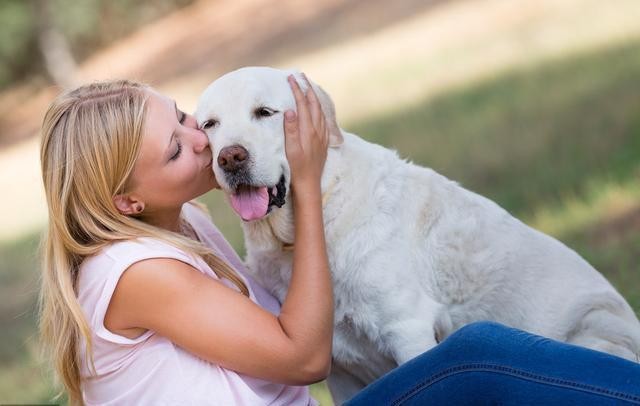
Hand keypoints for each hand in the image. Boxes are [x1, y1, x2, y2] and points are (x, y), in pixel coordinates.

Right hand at [283, 74, 329, 193]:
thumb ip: (291, 130)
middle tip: (301, 76)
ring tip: (308, 88)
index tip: (291, 78)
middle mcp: (318, 130)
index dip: (297, 90)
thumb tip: (291, 110)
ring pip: (320, 110)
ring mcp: (322, 136)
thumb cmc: (296, 168)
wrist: (309, 184)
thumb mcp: (290, 150)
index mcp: (308, 130)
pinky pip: (323, 119)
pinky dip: (319, 108)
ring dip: (314, 97)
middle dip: (307, 88)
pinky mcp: (323, 141)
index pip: (302, 104)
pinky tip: (317, 109)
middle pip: (314, 104)